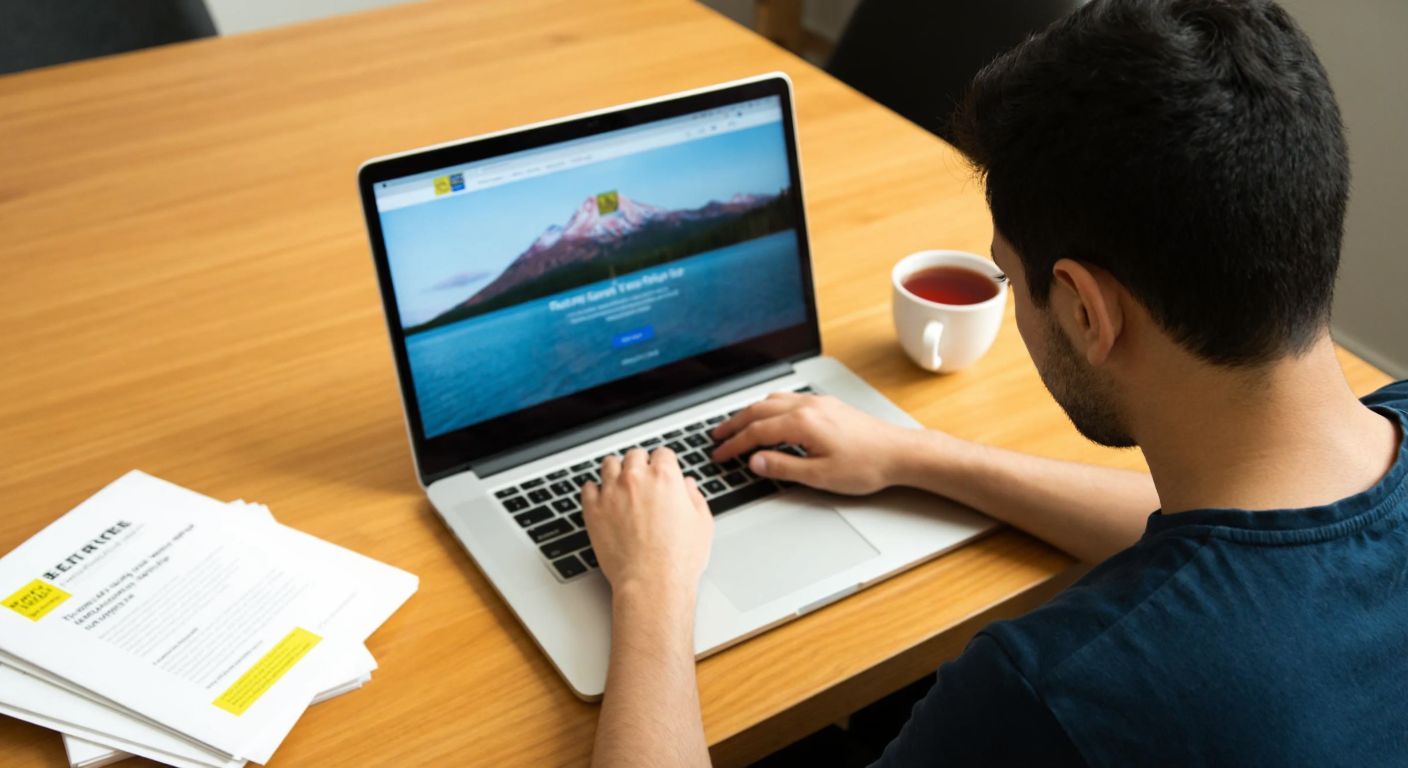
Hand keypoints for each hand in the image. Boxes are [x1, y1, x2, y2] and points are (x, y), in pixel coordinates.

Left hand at [582, 447, 713, 598]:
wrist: (652, 582)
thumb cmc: (679, 559)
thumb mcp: (702, 523)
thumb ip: (694, 497)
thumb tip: (688, 486)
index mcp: (665, 477)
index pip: (663, 453)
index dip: (664, 462)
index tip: (663, 470)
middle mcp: (636, 479)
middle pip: (634, 455)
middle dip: (640, 463)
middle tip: (642, 476)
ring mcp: (612, 492)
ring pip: (609, 464)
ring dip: (616, 470)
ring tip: (619, 481)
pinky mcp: (593, 510)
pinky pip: (588, 488)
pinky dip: (594, 489)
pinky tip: (600, 496)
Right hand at [711, 391, 925, 494]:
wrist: (900, 453)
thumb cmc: (866, 465)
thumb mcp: (820, 476)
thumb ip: (783, 467)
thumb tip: (755, 462)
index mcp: (802, 423)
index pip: (756, 432)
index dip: (733, 445)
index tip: (719, 454)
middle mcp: (808, 406)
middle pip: (758, 410)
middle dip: (734, 424)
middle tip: (716, 437)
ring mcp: (819, 403)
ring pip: (773, 400)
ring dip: (750, 412)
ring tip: (737, 425)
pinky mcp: (828, 405)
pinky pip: (789, 399)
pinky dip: (769, 407)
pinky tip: (770, 416)